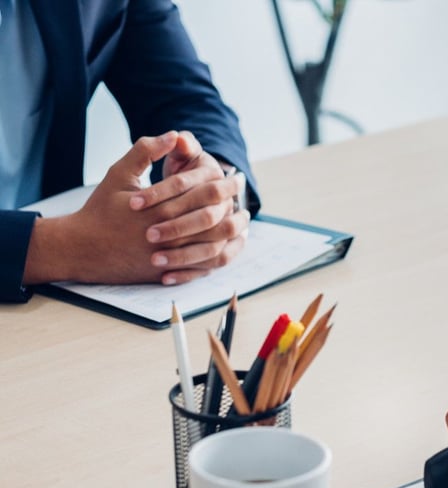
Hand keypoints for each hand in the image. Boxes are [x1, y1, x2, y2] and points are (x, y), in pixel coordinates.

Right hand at [24, 132, 232, 284]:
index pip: (205, 194)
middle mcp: (166, 234)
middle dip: (234, 206)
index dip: (225, 184)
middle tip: (244, 199)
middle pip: (215, 220)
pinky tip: (229, 244)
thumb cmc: (101, 209)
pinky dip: (221, 255)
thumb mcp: (119, 174)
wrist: (82, 248)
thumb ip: (145, 151)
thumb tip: (174, 134)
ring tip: (244, 220)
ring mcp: (167, 256)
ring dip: (232, 232)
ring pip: (213, 246)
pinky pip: (203, 267)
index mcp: (159, 207)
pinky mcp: (167, 272)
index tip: (237, 177)